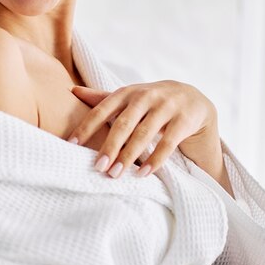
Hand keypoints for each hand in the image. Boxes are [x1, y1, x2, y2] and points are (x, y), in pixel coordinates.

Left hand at [67, 81, 221, 178]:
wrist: (193, 98)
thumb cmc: (151, 101)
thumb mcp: (128, 97)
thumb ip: (102, 97)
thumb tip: (72, 90)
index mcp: (127, 92)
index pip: (102, 109)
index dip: (86, 126)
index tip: (71, 144)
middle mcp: (145, 96)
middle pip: (123, 124)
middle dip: (109, 147)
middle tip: (98, 167)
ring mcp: (166, 107)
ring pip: (144, 134)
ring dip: (128, 156)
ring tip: (116, 174)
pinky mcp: (184, 120)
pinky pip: (168, 143)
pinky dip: (155, 160)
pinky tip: (142, 173)